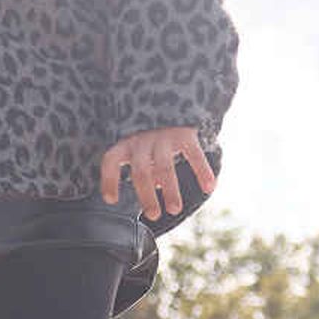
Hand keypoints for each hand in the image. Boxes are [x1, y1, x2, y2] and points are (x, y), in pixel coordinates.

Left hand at [99, 128, 219, 223]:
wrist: (175, 103)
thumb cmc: (154, 137)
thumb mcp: (142, 150)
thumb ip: (145, 172)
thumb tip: (152, 192)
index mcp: (126, 144)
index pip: (111, 161)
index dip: (109, 180)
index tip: (111, 200)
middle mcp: (142, 140)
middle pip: (140, 171)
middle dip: (146, 195)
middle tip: (153, 215)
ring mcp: (163, 136)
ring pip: (164, 167)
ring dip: (170, 190)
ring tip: (174, 209)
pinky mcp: (184, 134)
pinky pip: (193, 154)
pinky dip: (202, 171)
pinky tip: (209, 187)